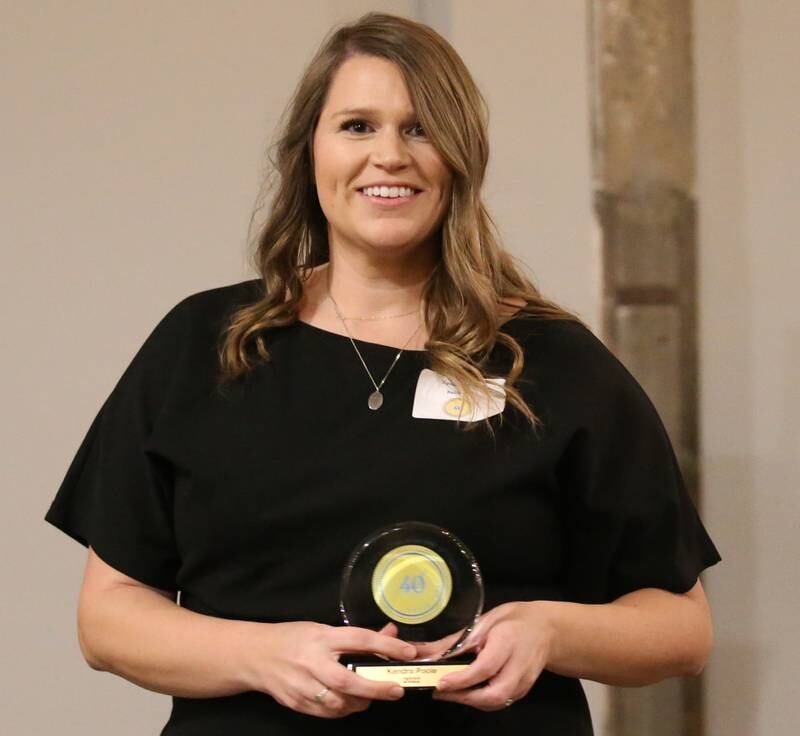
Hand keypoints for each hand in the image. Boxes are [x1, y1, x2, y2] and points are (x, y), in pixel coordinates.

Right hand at [243, 621, 415, 717]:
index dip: (387, 646)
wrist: (254, 656)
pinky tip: (350, 702)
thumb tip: (391, 635)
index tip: (408, 652)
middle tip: (397, 689)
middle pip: (350, 680)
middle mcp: (312, 662)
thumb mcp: (323, 629)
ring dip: (361, 702)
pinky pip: (328, 712)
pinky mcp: (297, 703)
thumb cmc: (293, 637)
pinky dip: (344, 709)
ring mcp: (303, 686)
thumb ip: (356, 636)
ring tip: (372, 695)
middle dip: (377, 688)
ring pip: (340, 702)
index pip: (360, 640)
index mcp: (321, 637)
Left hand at [431, 601, 555, 710]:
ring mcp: (523, 682)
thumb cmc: (513, 620)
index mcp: (508, 642)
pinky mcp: (522, 691)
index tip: (441, 681)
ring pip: (496, 703)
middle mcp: (518, 666)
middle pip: (493, 694)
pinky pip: (500, 702)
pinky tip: (466, 692)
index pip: (485, 667)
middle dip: (464, 697)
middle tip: (440, 691)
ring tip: (448, 692)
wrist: (546, 630)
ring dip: (470, 701)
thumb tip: (424, 653)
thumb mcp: (484, 622)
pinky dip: (481, 700)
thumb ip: (455, 641)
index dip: (462, 678)